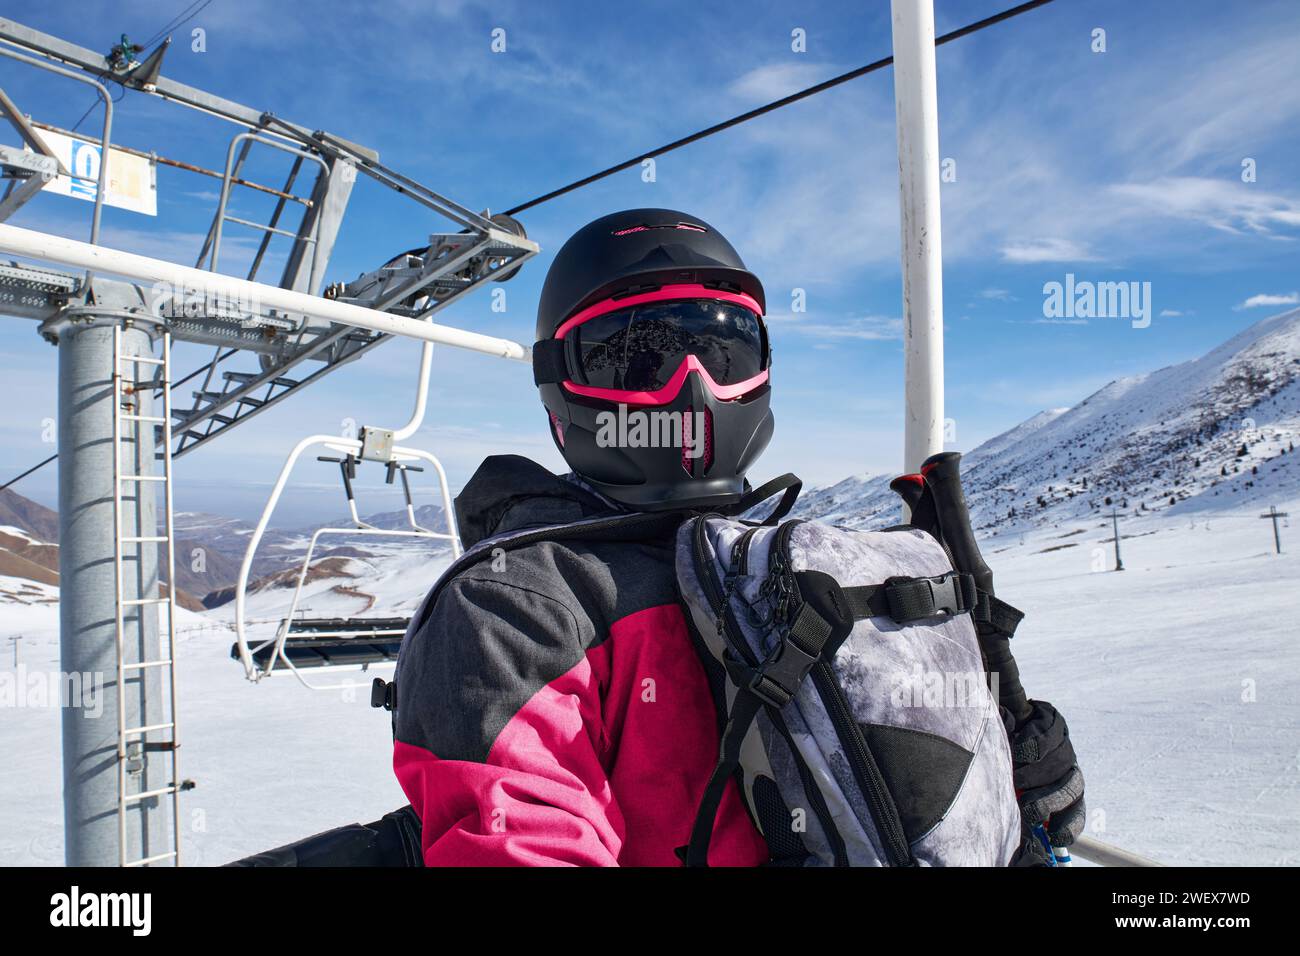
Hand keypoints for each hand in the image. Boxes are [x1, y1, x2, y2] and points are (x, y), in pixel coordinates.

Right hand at [1009, 700, 1084, 849]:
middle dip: (1049, 803)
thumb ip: (1020, 806)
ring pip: (1060, 763)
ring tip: (1016, 778)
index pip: (1076, 813)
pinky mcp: (1052, 718)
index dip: (1068, 826)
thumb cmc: (1001, 763)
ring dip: (1035, 774)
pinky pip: (1048, 736)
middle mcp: (1068, 767)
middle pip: (1072, 789)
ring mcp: (1063, 742)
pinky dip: (1032, 746)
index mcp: (1064, 790)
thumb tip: (1027, 837)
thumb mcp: (1011, 789)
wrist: (997, 721)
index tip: (1054, 837)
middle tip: (1029, 808)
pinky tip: (1018, 750)